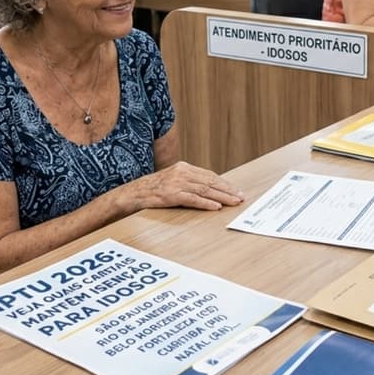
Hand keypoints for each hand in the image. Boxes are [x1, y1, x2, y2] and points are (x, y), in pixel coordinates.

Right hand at [123, 161, 243, 211]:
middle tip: (240, 197)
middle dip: (228, 190)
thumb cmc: (154, 189)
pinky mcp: (171, 195)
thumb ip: (189, 182)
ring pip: (204, 190)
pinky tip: (216, 207)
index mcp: (183, 167)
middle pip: (210, 182)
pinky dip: (205, 203)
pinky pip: (192, 199)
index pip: (209, 175)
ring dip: (222, 197)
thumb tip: (210, 190)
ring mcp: (176, 183)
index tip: (236, 190)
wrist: (133, 193)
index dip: (225, 183)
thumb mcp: (173, 180)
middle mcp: (182, 172)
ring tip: (234, 202)